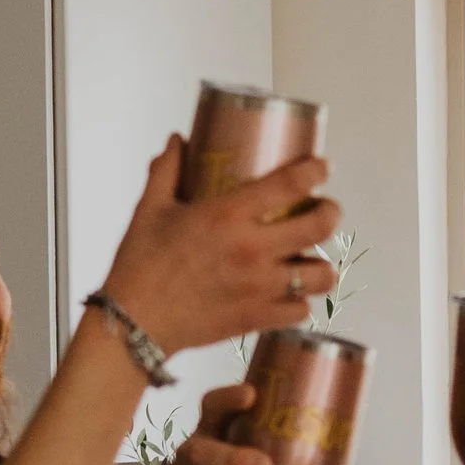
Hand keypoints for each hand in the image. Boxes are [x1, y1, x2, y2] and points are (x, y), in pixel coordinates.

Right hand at [100, 143, 339, 361]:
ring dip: (320, 263)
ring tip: (310, 258)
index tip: (322, 166)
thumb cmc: (139, 266)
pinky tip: (290, 293)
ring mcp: (259, 286)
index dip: (316, 170)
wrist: (134, 324)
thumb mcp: (150, 209)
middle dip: (331, 212)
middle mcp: (251, 249)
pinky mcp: (257, 317)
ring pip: (320, 274)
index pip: (290, 183)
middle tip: (325, 209)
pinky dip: (300, 301)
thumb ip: (166, 171)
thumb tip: (176, 141)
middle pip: (320, 226)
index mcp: (227, 215)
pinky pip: (301, 310)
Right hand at [170, 381, 279, 464]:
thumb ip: (266, 427)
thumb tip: (331, 424)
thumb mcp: (236, 436)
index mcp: (209, 427)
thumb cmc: (230, 458)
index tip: (252, 394)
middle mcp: (196, 454)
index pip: (211, 406)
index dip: (227, 399)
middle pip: (201, 453)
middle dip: (233, 459)